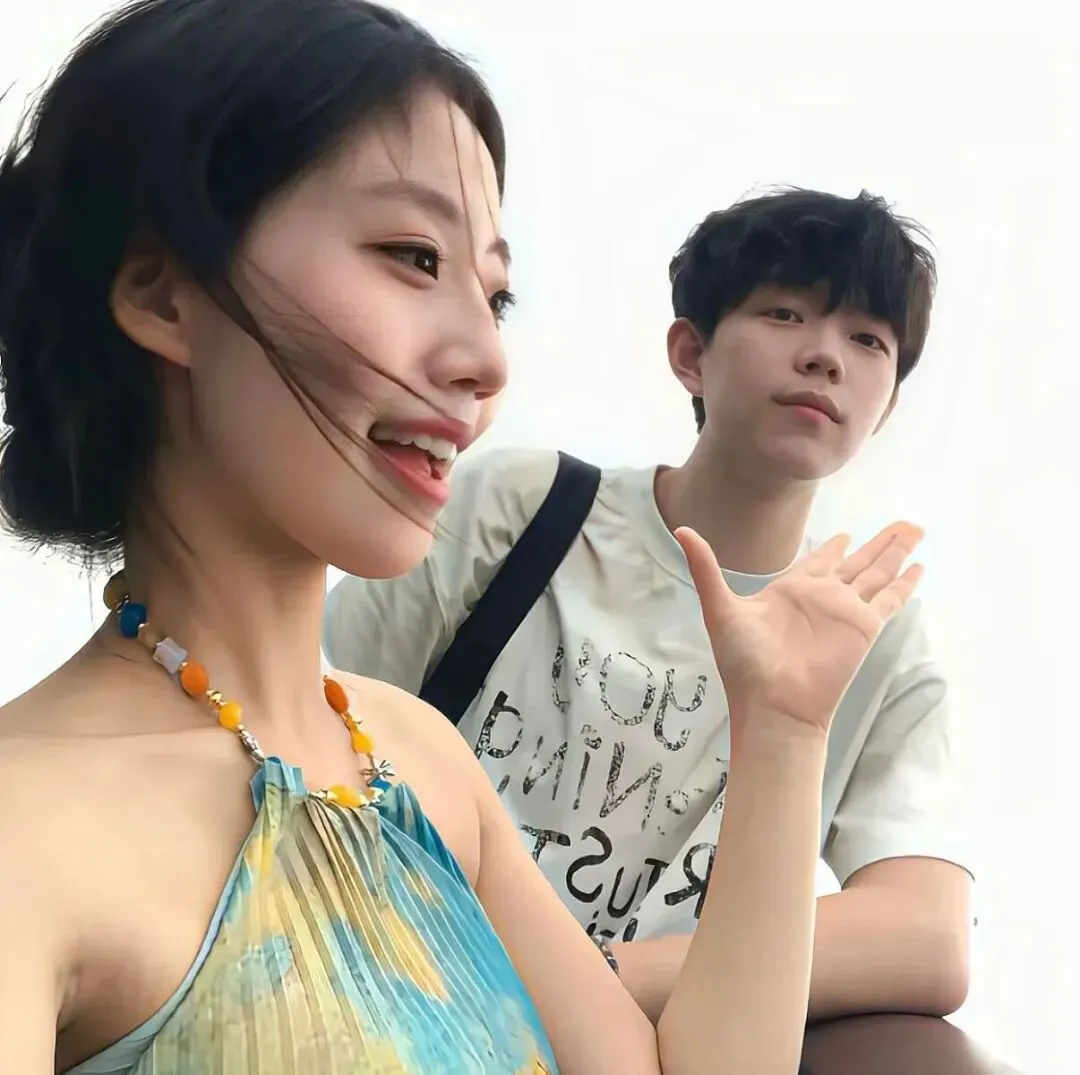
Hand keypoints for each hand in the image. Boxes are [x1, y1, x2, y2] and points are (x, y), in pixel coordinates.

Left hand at [677, 523, 924, 734]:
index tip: (846, 534)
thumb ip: (705, 567)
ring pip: (878, 573)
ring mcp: (844, 611)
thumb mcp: (720, 608)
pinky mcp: (864, 627)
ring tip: (915, 529)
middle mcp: (822, 597)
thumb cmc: (743, 663)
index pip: (819, 562)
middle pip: (857, 562)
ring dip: (896, 551)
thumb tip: (681, 529)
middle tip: (902, 523)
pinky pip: (890, 599)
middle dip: (878, 543)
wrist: (772, 704)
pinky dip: (905, 583)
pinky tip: (919, 567)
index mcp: (790, 590)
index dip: (834, 548)